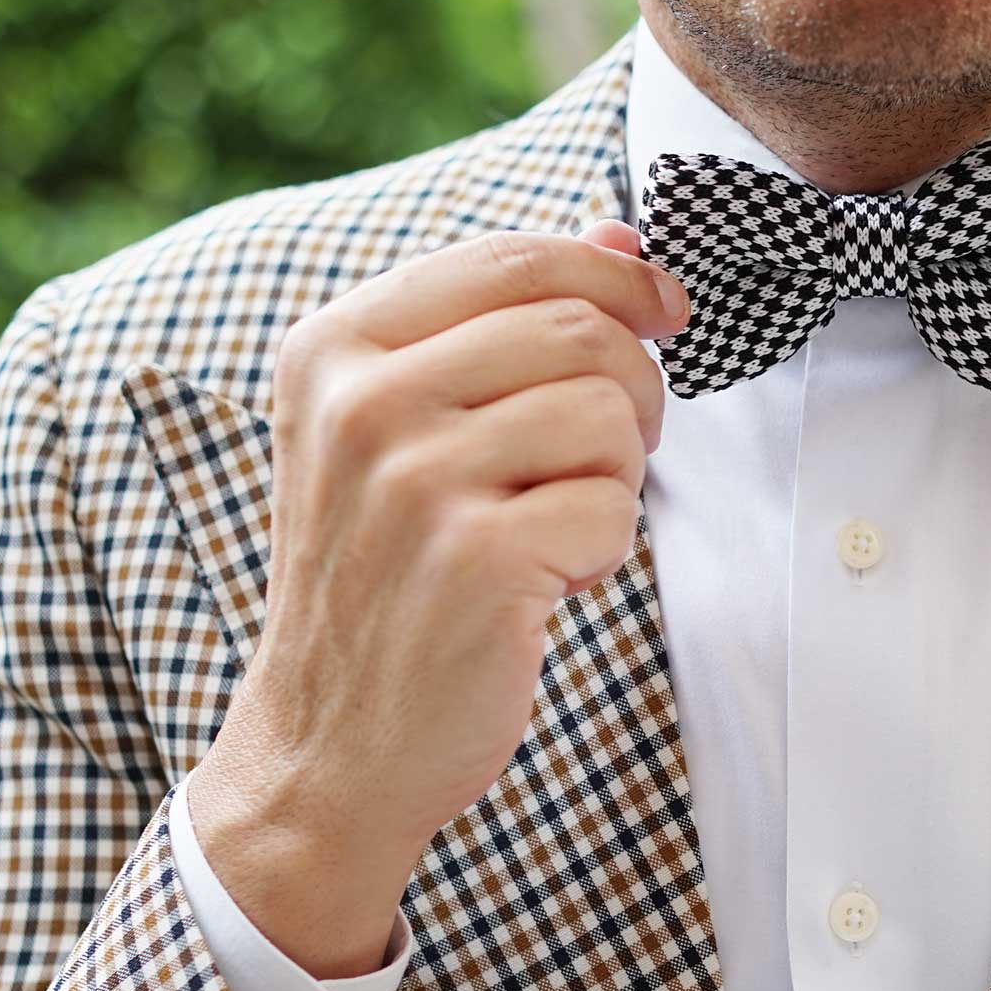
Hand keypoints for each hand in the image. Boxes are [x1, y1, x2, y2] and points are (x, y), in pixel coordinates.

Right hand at [187, 220, 686, 975]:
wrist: (328, 747)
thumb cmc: (383, 583)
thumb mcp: (400, 433)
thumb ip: (499, 327)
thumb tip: (623, 242)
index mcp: (335, 347)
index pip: (514, 259)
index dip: (616, 279)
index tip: (662, 313)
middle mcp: (362, 401)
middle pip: (581, 330)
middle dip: (634, 392)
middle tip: (606, 459)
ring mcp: (414, 481)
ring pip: (609, 416)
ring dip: (615, 480)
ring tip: (554, 529)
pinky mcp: (475, 560)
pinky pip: (613, 514)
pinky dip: (603, 554)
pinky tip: (544, 585)